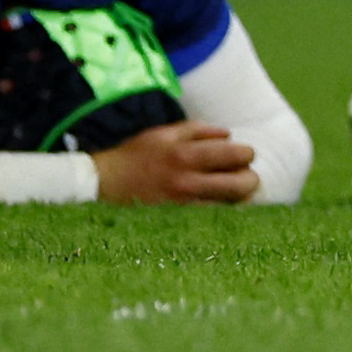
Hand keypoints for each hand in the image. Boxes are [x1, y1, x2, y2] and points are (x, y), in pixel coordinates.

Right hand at [91, 122, 260, 204]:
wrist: (101, 185)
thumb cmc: (137, 155)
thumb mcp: (164, 133)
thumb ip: (199, 129)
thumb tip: (229, 134)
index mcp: (185, 154)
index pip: (236, 155)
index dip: (247, 154)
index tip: (243, 155)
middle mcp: (186, 181)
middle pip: (241, 184)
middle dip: (250, 178)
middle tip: (244, 174)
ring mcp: (182, 205)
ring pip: (230, 205)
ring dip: (238, 197)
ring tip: (233, 190)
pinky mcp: (176, 222)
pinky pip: (211, 219)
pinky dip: (220, 212)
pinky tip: (217, 205)